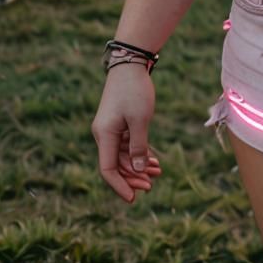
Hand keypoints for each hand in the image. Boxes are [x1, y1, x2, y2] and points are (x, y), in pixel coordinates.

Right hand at [92, 65, 161, 202]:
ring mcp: (110, 129)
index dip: (120, 186)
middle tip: (152, 185)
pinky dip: (139, 152)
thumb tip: (137, 170)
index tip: (133, 198)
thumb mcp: (140, 119)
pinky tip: (153, 160)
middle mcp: (104, 135)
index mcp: (104, 135)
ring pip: (123, 155)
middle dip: (133, 177)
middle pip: (116, 165)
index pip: (108, 170)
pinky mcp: (118, 123)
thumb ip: (138, 145)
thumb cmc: (134, 91)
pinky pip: (127, 144)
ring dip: (138, 165)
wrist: (130, 64)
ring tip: (158, 172)